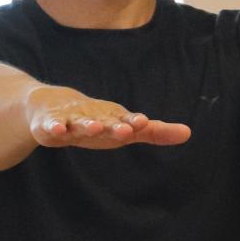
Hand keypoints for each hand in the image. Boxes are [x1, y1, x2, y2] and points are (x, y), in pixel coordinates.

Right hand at [26, 85, 190, 149]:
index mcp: (113, 118)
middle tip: (127, 129)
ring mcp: (72, 120)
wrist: (52, 107)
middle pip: (106, 122)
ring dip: (88, 125)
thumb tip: (189, 133)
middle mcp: (94, 116)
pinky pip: (52, 126)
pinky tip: (59, 130)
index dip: (134, 122)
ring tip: (95, 127)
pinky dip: (56, 127)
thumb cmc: (98, 120)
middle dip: (115, 125)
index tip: (143, 123)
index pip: (126, 121)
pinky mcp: (50, 125)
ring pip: (80, 123)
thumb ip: (155, 132)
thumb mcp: (125, 127)